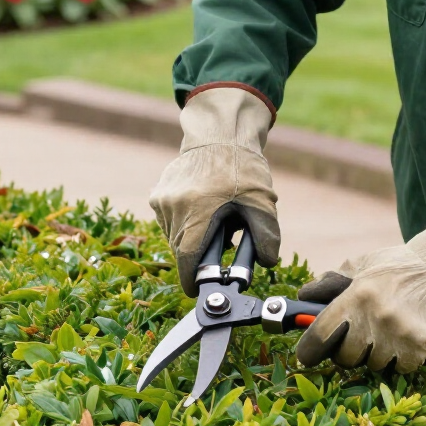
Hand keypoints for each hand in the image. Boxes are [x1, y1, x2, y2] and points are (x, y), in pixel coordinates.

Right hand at [150, 85, 279, 294]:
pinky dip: (186, 224)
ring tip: (217, 221)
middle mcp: (173, 207)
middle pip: (182, 250)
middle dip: (201, 256)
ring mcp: (162, 200)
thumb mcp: (262, 201)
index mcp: (197, 211)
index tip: (197, 290)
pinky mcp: (157, 195)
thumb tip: (267, 263)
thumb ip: (267, 235)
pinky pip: (170, 222)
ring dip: (193, 239)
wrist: (220, 134)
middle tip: (224, 243)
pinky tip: (205, 209)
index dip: (192, 279)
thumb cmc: (242, 167)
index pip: (188, 259)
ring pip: (175, 237)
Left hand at [296, 197, 425, 372]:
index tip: (309, 355)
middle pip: (345, 358)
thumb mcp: (361, 265)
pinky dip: (401, 358)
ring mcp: (399, 336)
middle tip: (359, 336)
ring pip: (373, 365)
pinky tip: (406, 337)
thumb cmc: (398, 267)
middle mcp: (375, 319)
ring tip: (387, 330)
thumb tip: (304, 299)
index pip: (320, 336)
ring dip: (376, 354)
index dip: (310, 350)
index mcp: (356, 296)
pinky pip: (399, 368)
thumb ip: (331, 283)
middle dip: (348, 350)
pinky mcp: (420, 349)